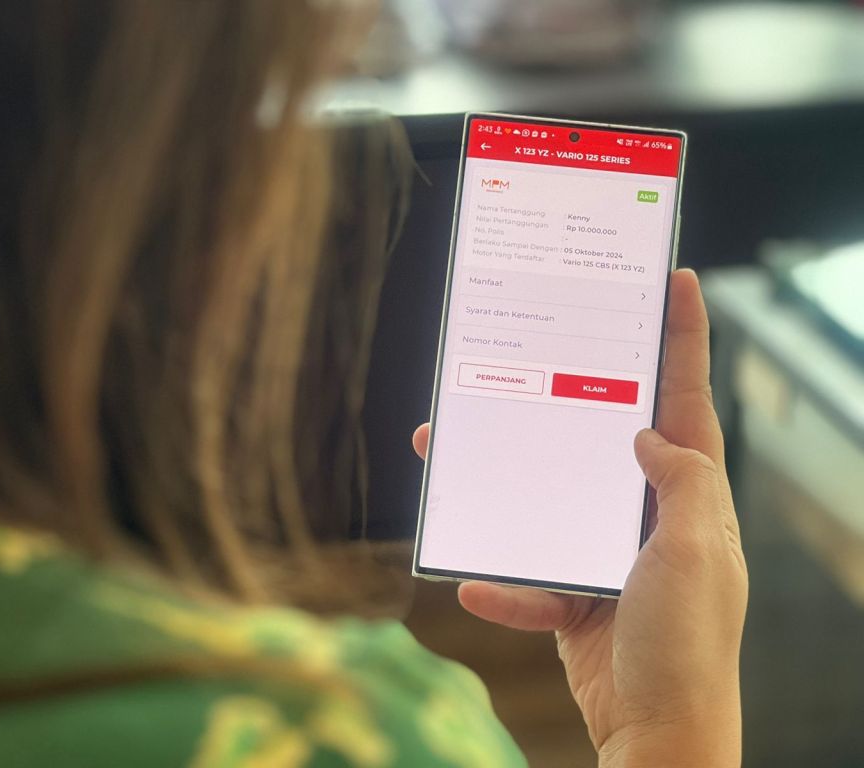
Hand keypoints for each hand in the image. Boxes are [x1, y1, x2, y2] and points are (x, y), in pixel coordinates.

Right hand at [412, 269, 747, 767]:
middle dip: (563, 396)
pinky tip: (474, 582)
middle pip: (603, 437)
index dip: (684, 337)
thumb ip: (678, 482)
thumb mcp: (692, 552)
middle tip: (532, 346)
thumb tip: (644, 432)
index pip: (688, 400)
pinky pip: (528, 577)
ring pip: (548, 499)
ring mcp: (608, 555)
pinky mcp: (575, 596)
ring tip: (449, 454)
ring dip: (501, 486)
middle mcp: (650, 517)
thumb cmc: (685, 645)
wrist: (656, 735)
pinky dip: (502, 584)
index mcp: (691, 497)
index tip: (672, 279)